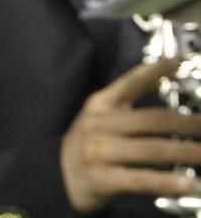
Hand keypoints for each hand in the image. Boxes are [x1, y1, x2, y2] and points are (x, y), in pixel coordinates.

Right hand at [61, 58, 200, 213]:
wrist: (57, 176)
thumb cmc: (89, 145)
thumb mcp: (101, 117)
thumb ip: (128, 103)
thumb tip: (166, 89)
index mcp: (100, 104)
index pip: (130, 82)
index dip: (155, 71)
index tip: (180, 61)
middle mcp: (99, 124)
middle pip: (151, 120)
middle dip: (188, 123)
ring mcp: (99, 151)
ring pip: (151, 149)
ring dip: (185, 153)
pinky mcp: (101, 179)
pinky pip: (140, 179)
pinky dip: (167, 182)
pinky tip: (188, 184)